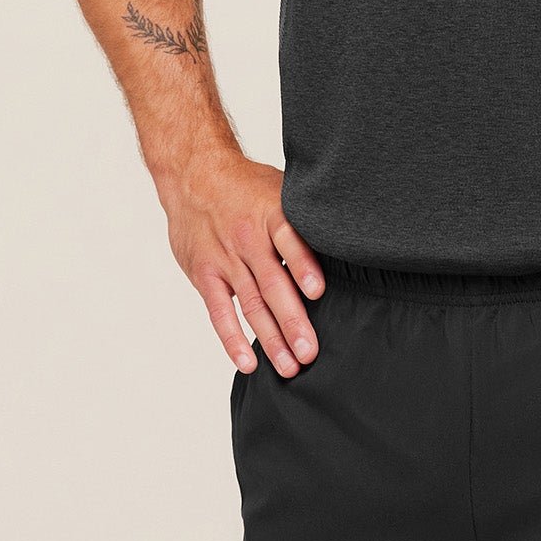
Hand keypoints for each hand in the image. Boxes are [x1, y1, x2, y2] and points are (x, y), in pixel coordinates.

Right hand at [158, 150, 326, 376]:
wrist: (193, 174)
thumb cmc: (246, 186)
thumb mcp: (280, 189)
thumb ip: (304, 219)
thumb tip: (347, 241)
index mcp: (271, 214)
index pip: (289, 240)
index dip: (303, 266)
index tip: (318, 292)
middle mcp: (248, 239)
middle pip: (272, 284)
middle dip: (292, 321)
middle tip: (310, 352)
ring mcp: (225, 259)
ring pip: (251, 304)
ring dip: (270, 338)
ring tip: (289, 366)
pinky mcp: (205, 274)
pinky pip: (219, 312)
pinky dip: (233, 338)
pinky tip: (248, 361)